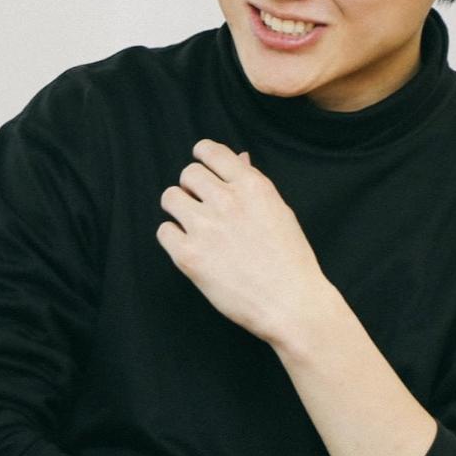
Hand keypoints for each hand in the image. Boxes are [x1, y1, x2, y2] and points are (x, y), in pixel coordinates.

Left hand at [156, 139, 332, 345]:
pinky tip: (192, 249)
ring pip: (170, 197)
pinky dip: (173, 239)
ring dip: (179, 209)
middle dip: (192, 188)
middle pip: (187, 173)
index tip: (203, 170)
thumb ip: (252, 183)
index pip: (210, 151)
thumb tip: (238, 157)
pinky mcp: (188, 256)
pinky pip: (163, 231)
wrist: (292, 304)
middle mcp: (226, 201)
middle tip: (203, 208)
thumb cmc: (290, 259)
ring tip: (195, 227)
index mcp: (251, 186)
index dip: (202, 158)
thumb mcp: (278, 211)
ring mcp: (205, 228)